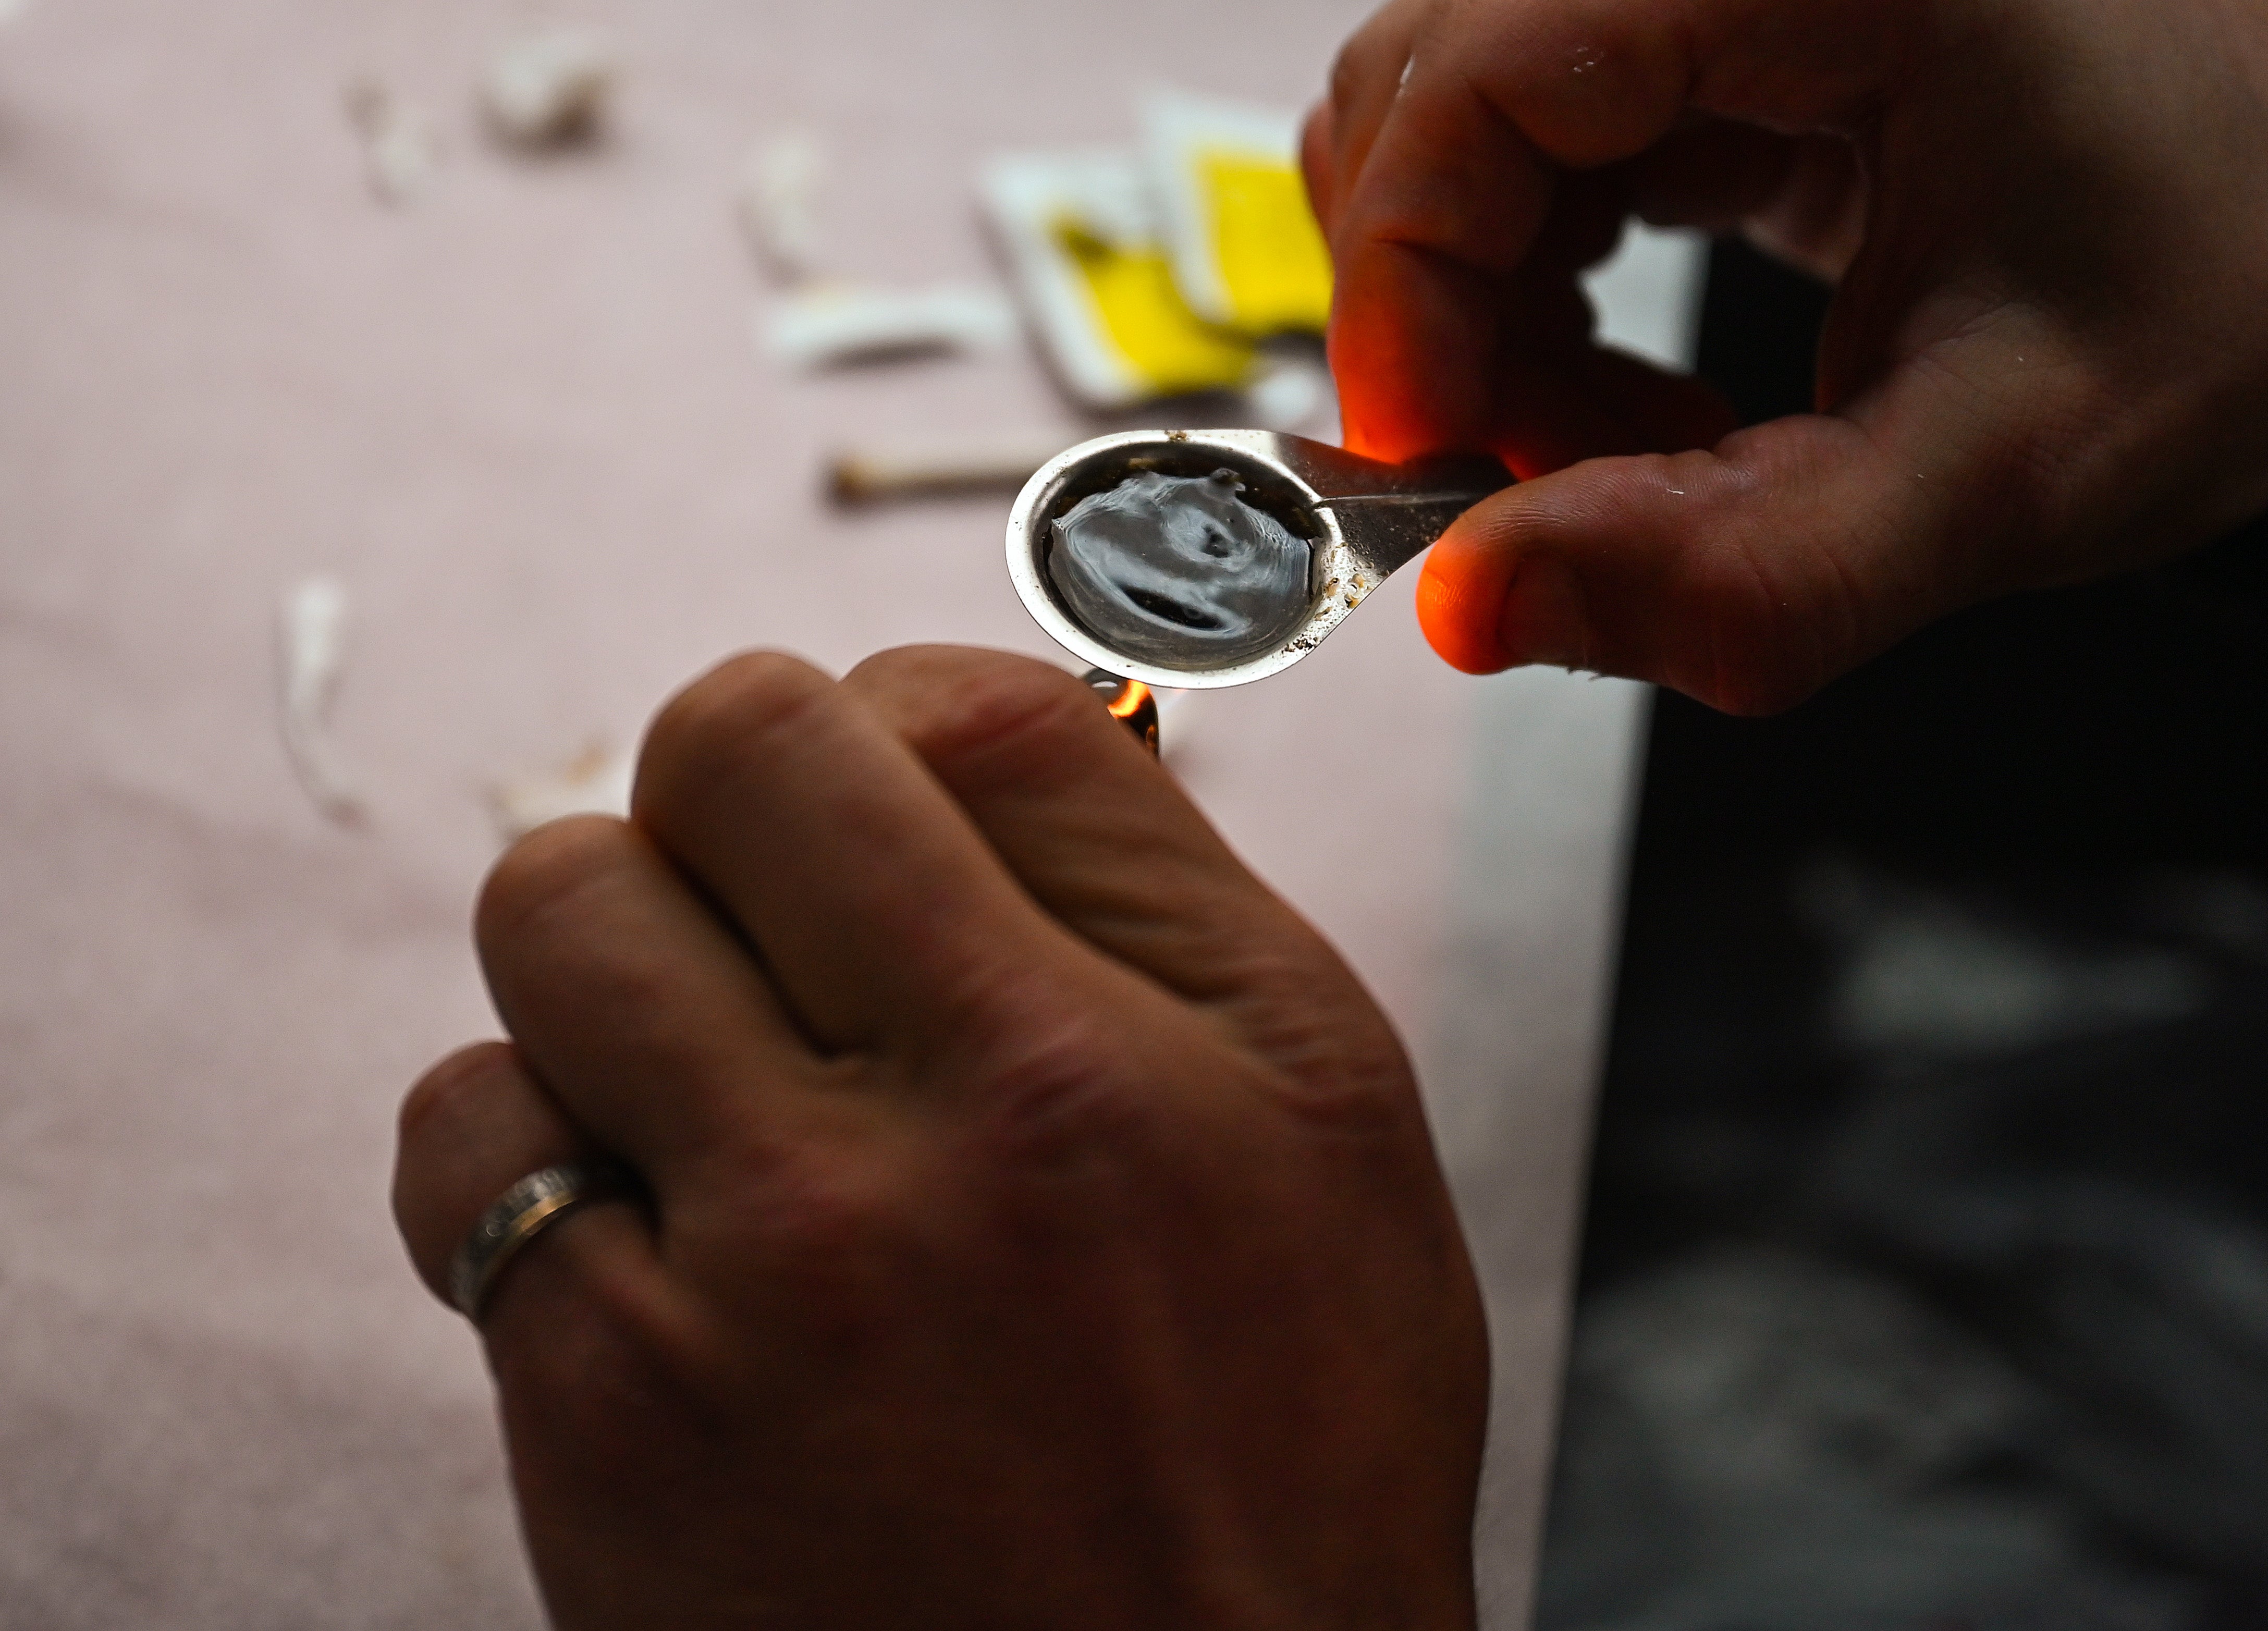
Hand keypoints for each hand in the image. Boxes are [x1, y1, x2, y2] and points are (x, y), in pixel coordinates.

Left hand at [391, 649, 1486, 1630]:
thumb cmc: (1284, 1437)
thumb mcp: (1325, 1113)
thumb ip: (1147, 877)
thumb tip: (952, 711)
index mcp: (1130, 1056)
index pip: (930, 709)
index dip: (884, 722)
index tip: (885, 805)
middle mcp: (938, 1146)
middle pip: (710, 764)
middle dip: (738, 809)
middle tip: (786, 919)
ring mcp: (751, 1282)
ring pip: (557, 922)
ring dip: (629, 970)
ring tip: (725, 1087)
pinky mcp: (608, 1414)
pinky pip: (469, 1138)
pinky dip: (542, 1147)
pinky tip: (659, 1229)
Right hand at [1307, 0, 2267, 711]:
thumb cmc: (2230, 304)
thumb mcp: (1994, 475)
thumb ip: (1733, 571)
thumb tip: (1470, 602)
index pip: (1473, 79)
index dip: (1405, 286)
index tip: (1423, 468)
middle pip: (1430, 95)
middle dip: (1442, 322)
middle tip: (1541, 484)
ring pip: (1457, 138)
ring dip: (1486, 329)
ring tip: (1631, 455)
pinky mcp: (1721, 48)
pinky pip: (1534, 165)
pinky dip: (1536, 309)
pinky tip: (1649, 407)